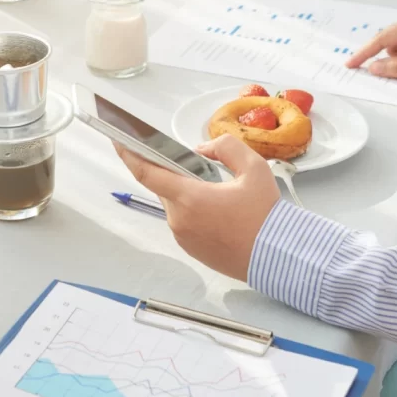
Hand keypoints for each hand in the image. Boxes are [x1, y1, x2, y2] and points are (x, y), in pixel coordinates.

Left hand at [116, 135, 278, 280]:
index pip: (146, 172)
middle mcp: (179, 219)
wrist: (278, 256)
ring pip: (175, 205)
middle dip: (177, 175)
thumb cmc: (265, 215)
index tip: (117, 140)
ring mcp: (182, 237)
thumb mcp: (253, 168)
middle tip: (201, 169)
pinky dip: (193, 211)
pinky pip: (183, 222)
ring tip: (217, 193)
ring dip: (187, 194)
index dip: (128, 154)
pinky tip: (218, 211)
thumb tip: (201, 150)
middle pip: (165, 187)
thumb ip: (225, 148)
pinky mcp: (190, 249)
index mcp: (188, 198)